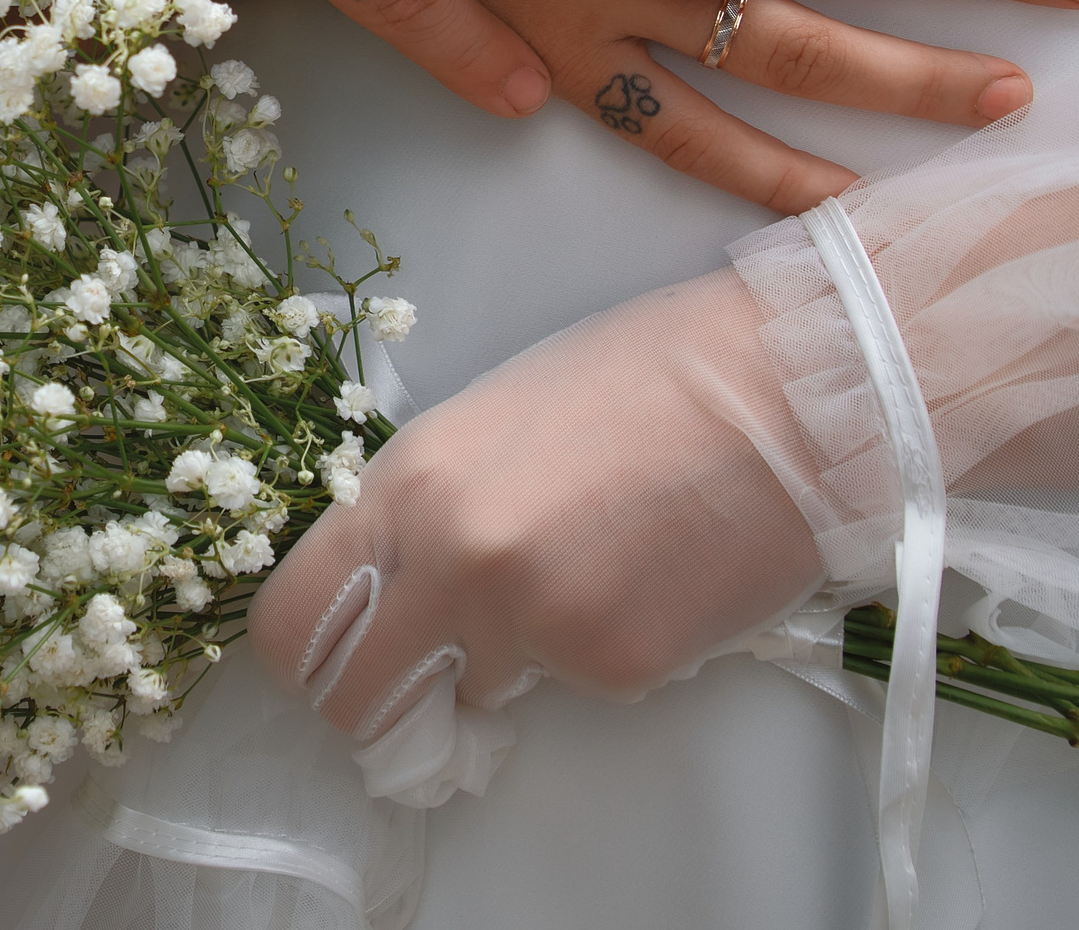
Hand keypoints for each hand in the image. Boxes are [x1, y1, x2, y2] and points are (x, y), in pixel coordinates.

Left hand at [251, 268, 811, 729]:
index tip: (339, 648)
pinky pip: (576, 684)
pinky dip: (601, 647)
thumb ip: (420, 505)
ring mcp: (537, 625)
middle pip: (354, 701)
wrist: (790, 392)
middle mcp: (456, 565)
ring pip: (479, 691)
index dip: (306, 650)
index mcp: (410, 487)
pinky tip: (648, 573)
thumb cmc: (642, 377)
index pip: (288, 624)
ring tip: (588, 559)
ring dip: (512, 653)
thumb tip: (386, 577)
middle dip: (383, 698)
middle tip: (429, 669)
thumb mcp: (486, 419)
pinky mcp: (618, 667)